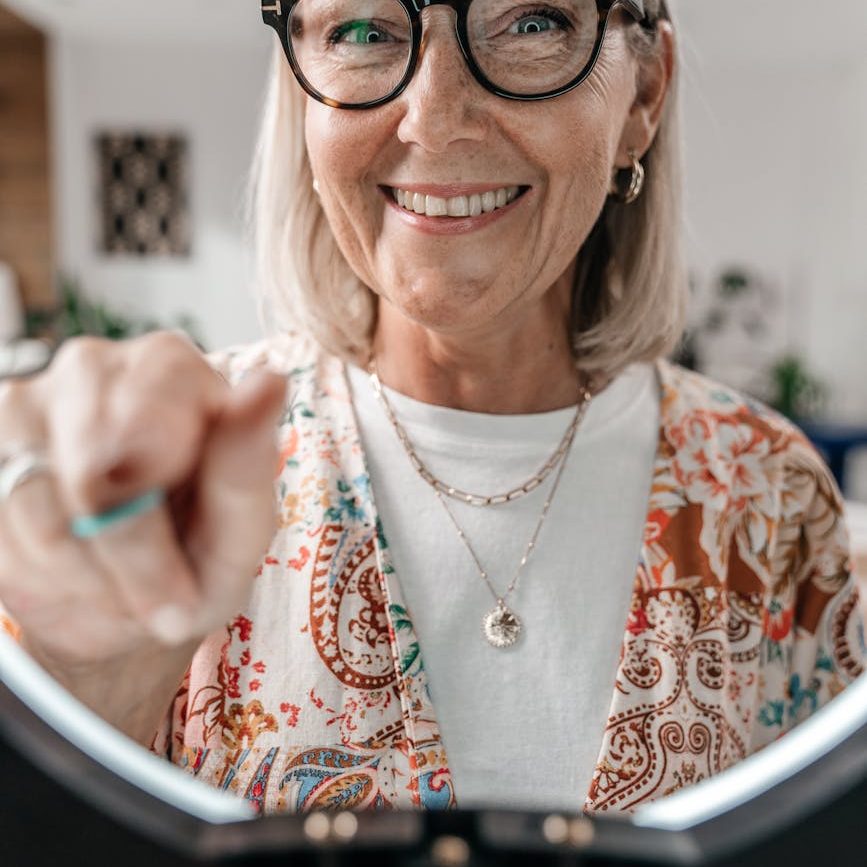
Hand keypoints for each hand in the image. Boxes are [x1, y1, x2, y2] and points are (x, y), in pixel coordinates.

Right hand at [0, 332, 285, 738]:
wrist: (132, 596)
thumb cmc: (200, 549)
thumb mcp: (242, 527)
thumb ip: (248, 461)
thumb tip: (268, 381)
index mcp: (170, 367)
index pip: (145, 424)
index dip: (153, 513)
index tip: (182, 570)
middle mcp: (91, 368)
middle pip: (86, 472)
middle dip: (128, 558)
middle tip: (164, 598)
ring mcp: (23, 405)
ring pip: (36, 508)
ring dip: (89, 575)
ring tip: (127, 585)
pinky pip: (0, 530)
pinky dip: (41, 577)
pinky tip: (79, 574)